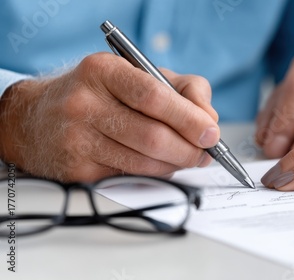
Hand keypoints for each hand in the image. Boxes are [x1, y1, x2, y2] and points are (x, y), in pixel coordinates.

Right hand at [0, 52, 218, 181]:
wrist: (37, 119)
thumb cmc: (101, 94)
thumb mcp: (139, 75)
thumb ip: (184, 90)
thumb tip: (209, 121)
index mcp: (103, 71)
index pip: (154, 96)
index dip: (188, 118)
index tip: (211, 133)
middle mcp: (84, 104)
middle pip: (152, 136)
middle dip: (189, 150)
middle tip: (205, 153)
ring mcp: (77, 140)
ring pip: (144, 163)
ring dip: (175, 165)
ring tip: (185, 158)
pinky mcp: (76, 172)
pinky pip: (130, 179)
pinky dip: (154, 175)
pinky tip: (158, 165)